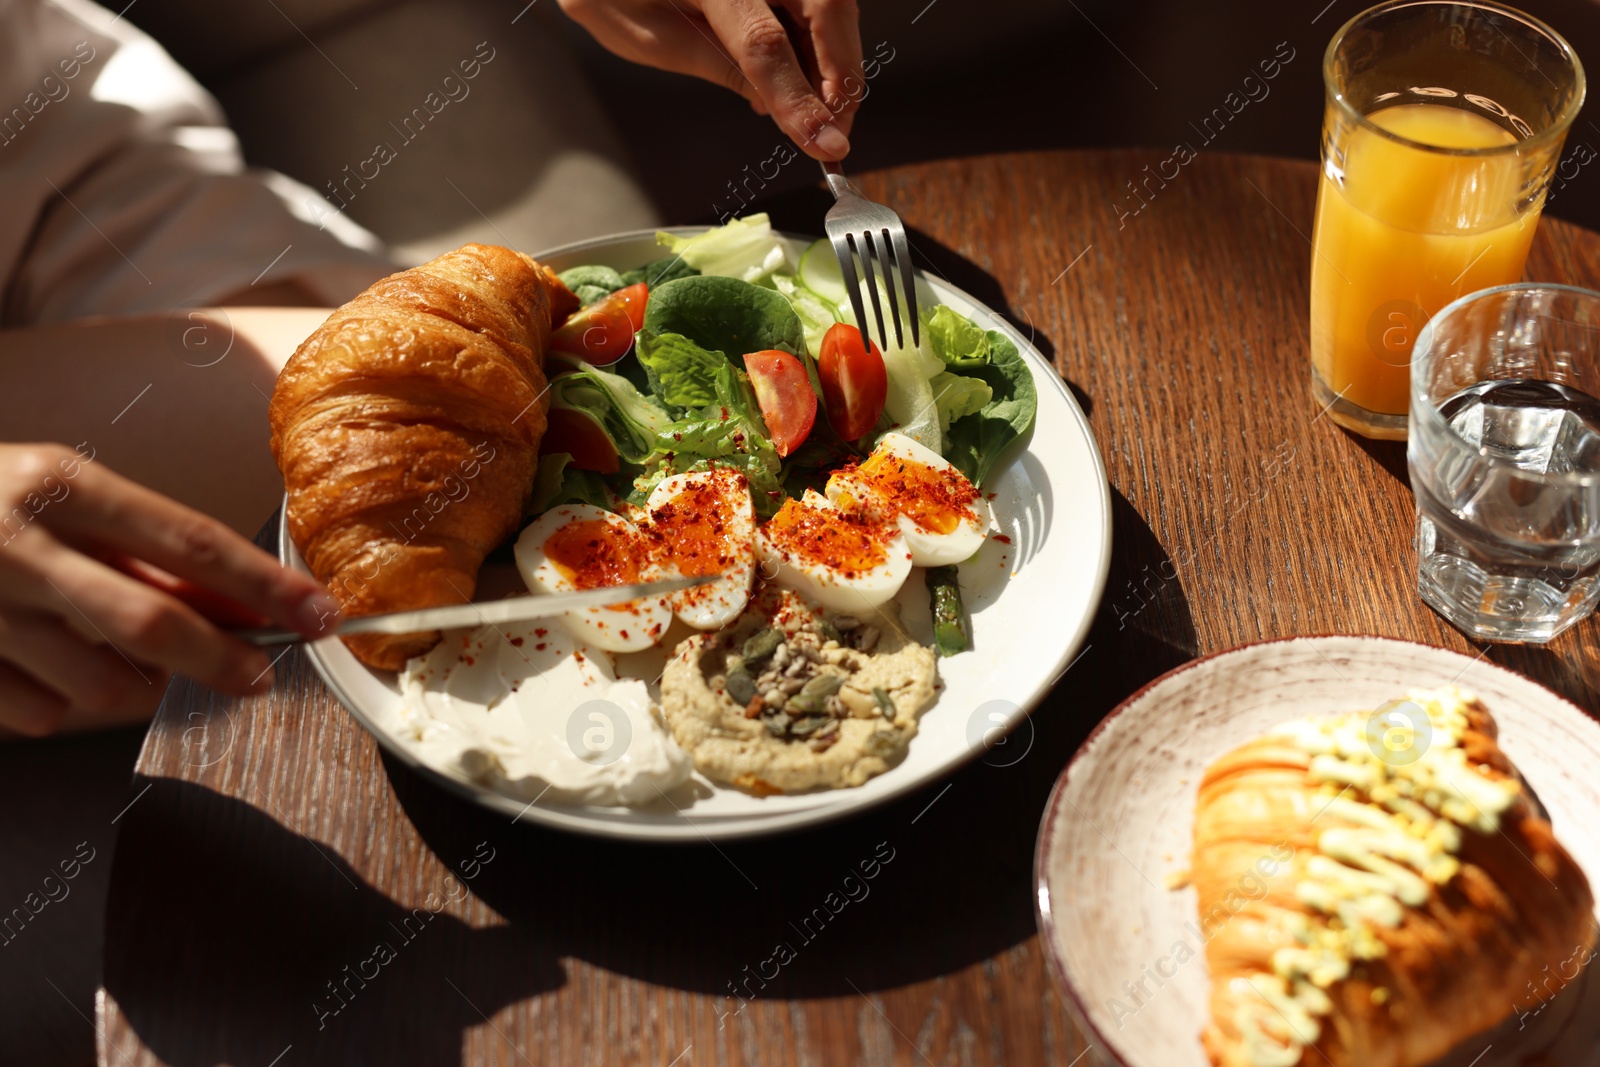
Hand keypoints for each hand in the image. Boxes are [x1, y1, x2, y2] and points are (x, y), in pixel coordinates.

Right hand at [0, 443, 338, 735]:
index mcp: (59, 484)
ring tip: (124, 665)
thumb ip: (147, 556)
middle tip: (258, 679)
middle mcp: (17, 541)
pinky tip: (43, 668)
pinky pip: (38, 713)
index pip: (191, 540)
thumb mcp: (64, 501)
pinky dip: (61, 706)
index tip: (321, 613)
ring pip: (96, 683)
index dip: (266, 585)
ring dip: (133, 689)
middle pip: (151, 622)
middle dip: (221, 659)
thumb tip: (245, 608)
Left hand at [558, 0, 861, 160]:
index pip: (765, 43)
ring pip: (832, 7)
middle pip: (827, 10)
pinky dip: (819, 44)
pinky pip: (816, 3)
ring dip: (835, 63)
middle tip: (834, 132)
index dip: (799, 99)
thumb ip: (719, 67)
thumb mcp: (652, 37)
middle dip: (841, 77)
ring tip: (815, 113)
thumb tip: (778, 108)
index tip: (825, 144)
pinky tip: (801, 79)